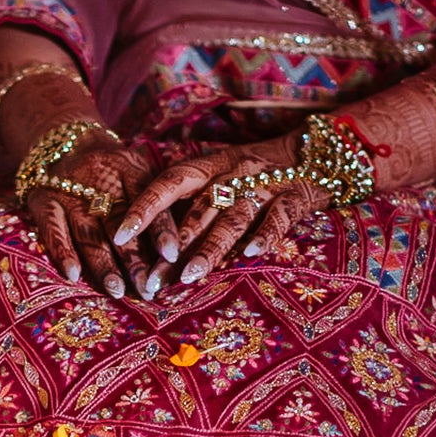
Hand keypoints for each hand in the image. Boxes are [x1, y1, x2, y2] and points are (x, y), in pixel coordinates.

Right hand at [26, 134, 180, 300]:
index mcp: (129, 170)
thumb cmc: (109, 169)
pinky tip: (73, 275)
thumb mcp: (134, 170)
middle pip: (119, 226)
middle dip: (135, 260)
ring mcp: (70, 193)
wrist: (61, 141)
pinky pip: (54, 231)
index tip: (172, 256)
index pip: (149, 202)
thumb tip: (177, 252)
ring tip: (118, 290)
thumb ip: (153, 202)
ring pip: (90, 233)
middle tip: (147, 288)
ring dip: (104, 264)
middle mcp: (100, 181)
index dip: (161, 229)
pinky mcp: (45, 203)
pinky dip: (63, 252)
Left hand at [113, 130, 327, 287]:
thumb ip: (188, 201)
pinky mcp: (293, 200)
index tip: (119, 234)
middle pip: (197, 211)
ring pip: (232, 218)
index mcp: (209, 166)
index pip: (169, 183)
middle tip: (150, 281)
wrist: (316, 155)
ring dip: (210, 248)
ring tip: (189, 277)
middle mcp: (233, 174)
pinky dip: (265, 236)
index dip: (144, 207)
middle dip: (173, 246)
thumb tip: (142, 239)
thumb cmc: (253, 174)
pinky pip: (277, 219)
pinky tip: (250, 254)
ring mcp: (264, 187)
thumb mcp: (218, 175)